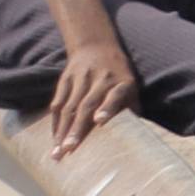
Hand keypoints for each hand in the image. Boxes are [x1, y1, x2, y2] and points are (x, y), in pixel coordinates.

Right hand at [43, 27, 138, 158]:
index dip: (108, 107)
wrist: (95, 45)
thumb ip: (133, 106)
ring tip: (57, 151)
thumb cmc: (119, 73)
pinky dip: (55, 121)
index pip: (114, 95)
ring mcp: (80, 79)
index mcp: (120, 82)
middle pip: (86, 105)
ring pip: (69, 106)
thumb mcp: (132, 84)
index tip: (100, 121)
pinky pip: (58, 102)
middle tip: (68, 150)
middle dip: (76, 129)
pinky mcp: (65, 79)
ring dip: (62, 130)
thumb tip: (140, 134)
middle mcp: (99, 80)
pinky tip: (53, 137)